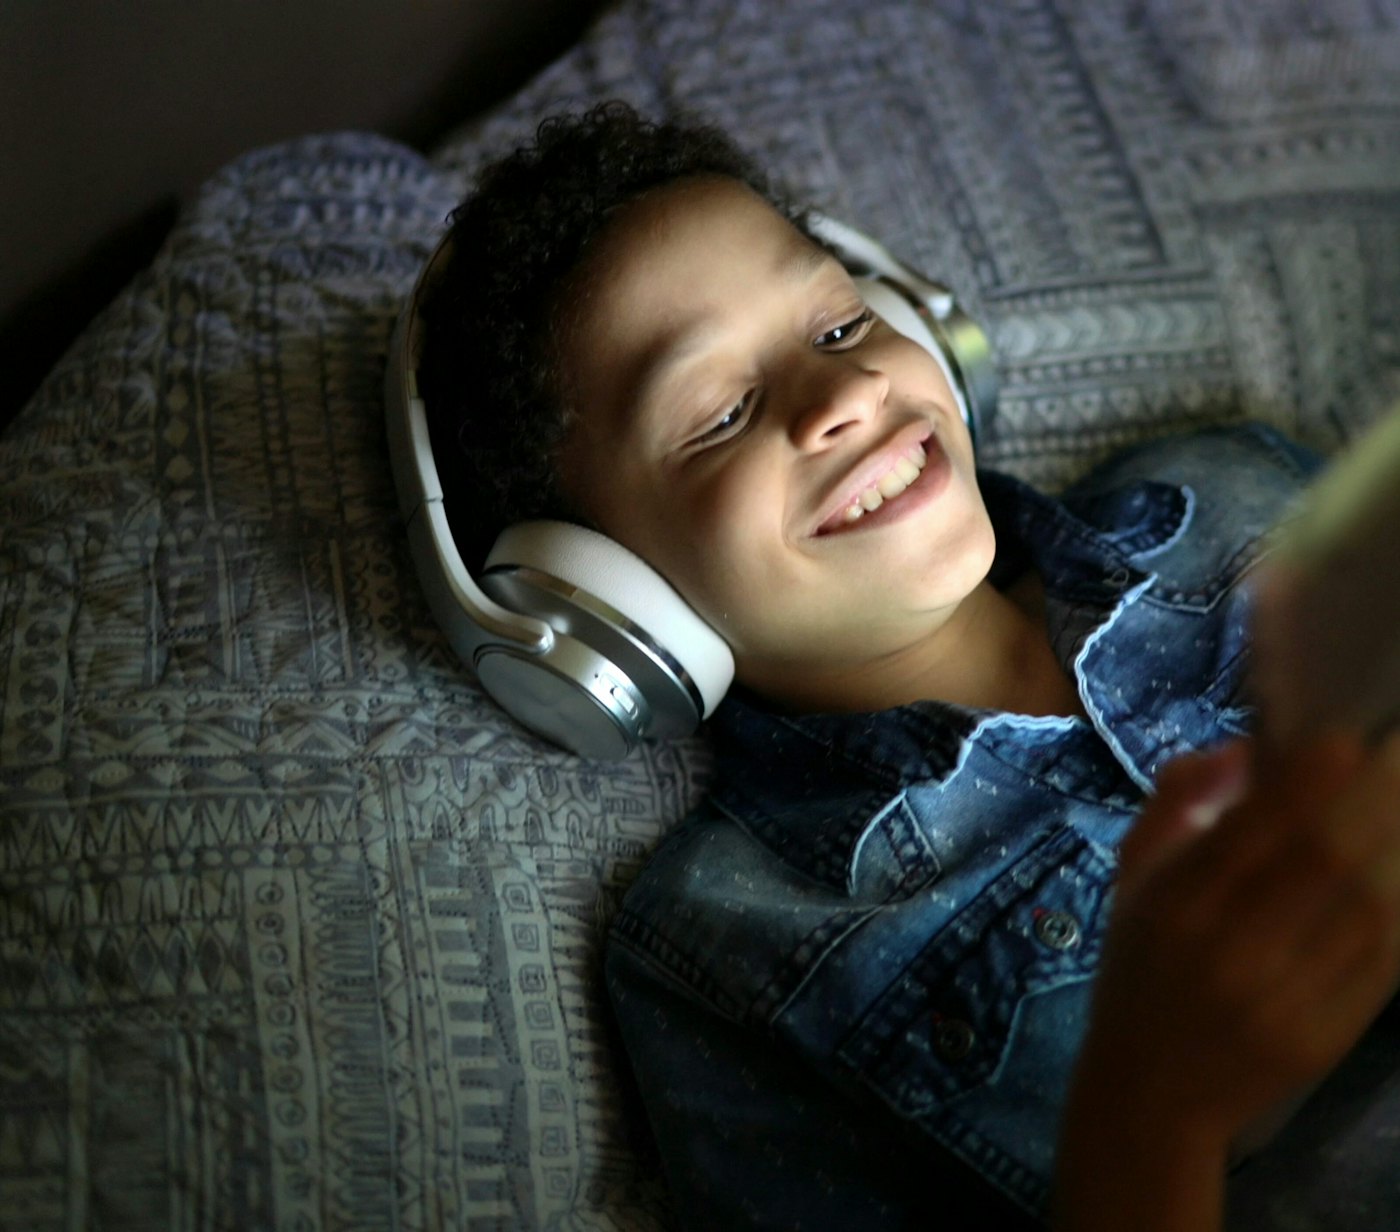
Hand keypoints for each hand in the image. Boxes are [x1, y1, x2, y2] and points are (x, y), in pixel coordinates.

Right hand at [1087, 729, 1399, 1142]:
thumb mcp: (1130, 881)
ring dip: (1393, 853)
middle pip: (1317, 864)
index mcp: (1169, 905)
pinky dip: (1396, 916)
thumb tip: (1242, 749)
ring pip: (1362, 912)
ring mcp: (1277, 1000)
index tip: (1343, 742)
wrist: (1149, 1093)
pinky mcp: (1321, 1041)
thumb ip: (1175, 806)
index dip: (1301, 786)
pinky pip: (1379, 966)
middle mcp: (1224, 950)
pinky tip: (1395, 880)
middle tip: (1394, 762)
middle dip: (1367, 804)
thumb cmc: (1137, 970)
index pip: (1245, 834)